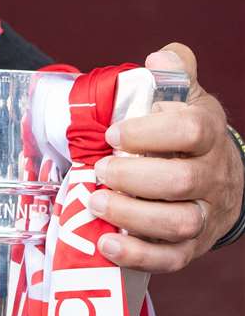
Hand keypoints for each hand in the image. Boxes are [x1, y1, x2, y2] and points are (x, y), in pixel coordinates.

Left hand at [87, 43, 242, 272]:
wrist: (220, 176)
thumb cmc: (187, 132)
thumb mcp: (184, 96)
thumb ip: (174, 71)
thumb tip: (160, 56)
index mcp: (207, 134)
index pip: (190, 131)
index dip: (149, 132)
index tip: (113, 134)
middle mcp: (211, 176)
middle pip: (180, 181)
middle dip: (133, 177)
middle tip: (99, 169)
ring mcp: (204, 214)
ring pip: (178, 223)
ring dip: (131, 215)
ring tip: (95, 201)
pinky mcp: (192, 245)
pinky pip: (172, 258)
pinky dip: (139, 255)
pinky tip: (107, 245)